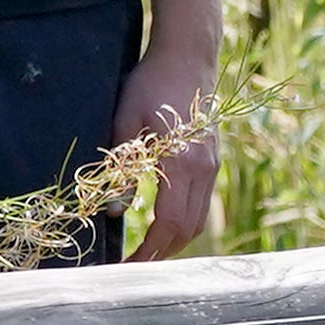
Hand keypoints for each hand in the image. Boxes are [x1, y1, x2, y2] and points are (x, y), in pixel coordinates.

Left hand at [113, 40, 221, 260]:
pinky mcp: (211, 161)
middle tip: (132, 267)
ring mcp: (212, 166)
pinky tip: (161, 224)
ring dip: (174, 241)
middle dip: (161, 254)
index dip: (148, 250)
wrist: (189, 57)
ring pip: (198, 220)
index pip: (168, 223)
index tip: (127, 266)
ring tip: (146, 251)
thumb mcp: (125, 121)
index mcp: (182, 162)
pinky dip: (182, 222)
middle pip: (188, 229)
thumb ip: (121, 168)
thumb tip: (112, 211)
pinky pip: (200, 204)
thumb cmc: (152, 84)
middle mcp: (204, 170)